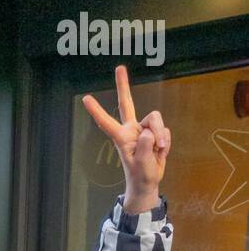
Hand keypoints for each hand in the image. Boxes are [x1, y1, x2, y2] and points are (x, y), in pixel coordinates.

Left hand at [82, 65, 169, 212]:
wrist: (148, 182)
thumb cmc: (140, 175)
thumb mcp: (142, 165)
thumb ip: (145, 148)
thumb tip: (149, 132)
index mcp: (122, 138)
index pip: (107, 122)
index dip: (97, 110)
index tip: (85, 98)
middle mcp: (132, 129)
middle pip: (127, 103)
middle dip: (124, 86)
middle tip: (119, 68)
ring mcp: (144, 130)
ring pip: (156, 120)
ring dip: (161, 136)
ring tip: (158, 151)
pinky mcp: (155, 132)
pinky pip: (165, 131)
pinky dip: (166, 142)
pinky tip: (160, 151)